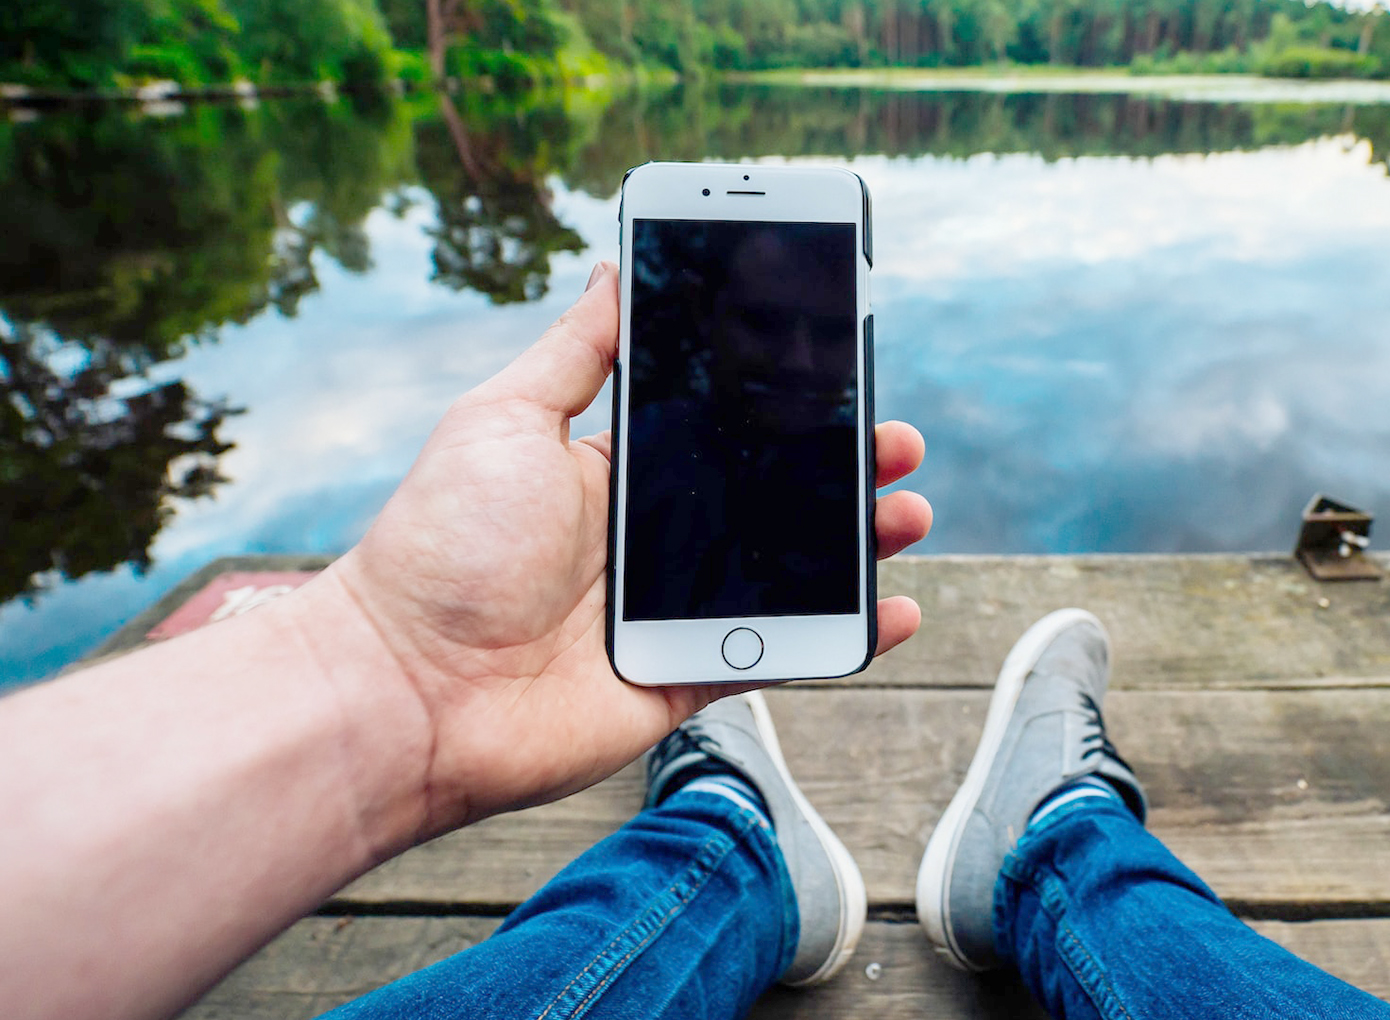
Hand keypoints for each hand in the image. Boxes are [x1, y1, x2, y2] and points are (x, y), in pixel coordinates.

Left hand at [321, 263, 932, 837]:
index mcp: (616, 475)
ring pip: (791, 573)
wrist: (408, 686)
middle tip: (896, 446)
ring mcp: (673, 614)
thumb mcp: (504, 419)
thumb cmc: (444, 545)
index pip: (721, 431)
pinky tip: (893, 611)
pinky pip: (782, 654)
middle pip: (772, 500)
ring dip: (859, 546)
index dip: (784, 409)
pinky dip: (843, 640)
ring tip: (908, 515)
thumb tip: (611, 269)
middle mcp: (653, 542)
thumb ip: (575, 354)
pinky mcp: (685, 679)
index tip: (840, 377)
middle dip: (842, 469)